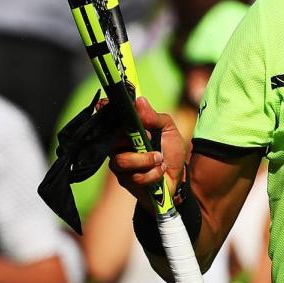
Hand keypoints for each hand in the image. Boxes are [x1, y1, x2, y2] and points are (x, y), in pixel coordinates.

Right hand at [108, 98, 188, 213]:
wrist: (179, 175)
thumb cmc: (170, 150)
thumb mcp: (168, 129)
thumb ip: (154, 117)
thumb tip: (140, 101)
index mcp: (126, 132)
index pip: (109, 121)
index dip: (105, 113)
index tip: (105, 106)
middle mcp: (118, 147)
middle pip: (113, 141)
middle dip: (133, 139)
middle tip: (152, 138)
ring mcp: (121, 166)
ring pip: (122, 161)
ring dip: (146, 159)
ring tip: (160, 158)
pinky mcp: (127, 181)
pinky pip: (135, 177)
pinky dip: (153, 173)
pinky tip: (160, 170)